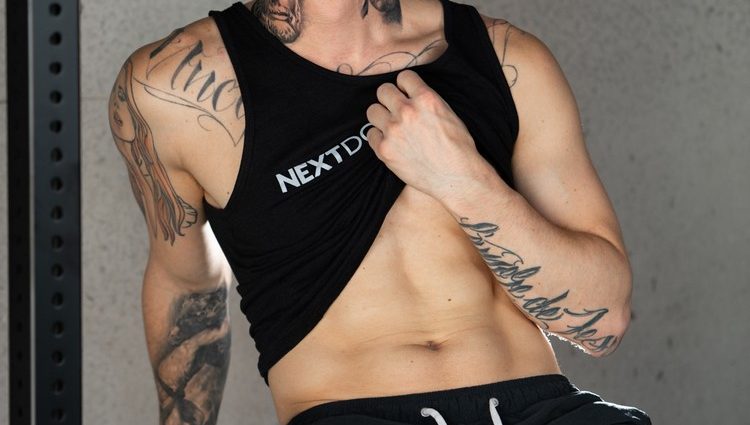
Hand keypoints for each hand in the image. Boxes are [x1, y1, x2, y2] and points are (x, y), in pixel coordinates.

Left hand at [365, 69, 493, 201]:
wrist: (456, 177)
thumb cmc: (459, 147)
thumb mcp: (448, 113)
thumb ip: (427, 101)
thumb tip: (411, 95)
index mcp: (426, 99)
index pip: (404, 77)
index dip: (405, 86)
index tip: (406, 94)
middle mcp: (407, 111)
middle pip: (383, 90)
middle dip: (390, 98)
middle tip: (396, 110)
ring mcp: (393, 131)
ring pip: (372, 110)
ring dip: (381, 116)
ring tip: (391, 126)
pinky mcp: (385, 150)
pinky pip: (371, 134)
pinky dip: (379, 138)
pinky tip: (391, 143)